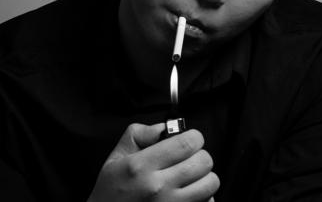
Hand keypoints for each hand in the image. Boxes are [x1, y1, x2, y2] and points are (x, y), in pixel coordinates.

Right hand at [88, 123, 218, 201]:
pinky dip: (203, 197)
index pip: (186, 143)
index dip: (194, 137)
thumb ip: (139, 134)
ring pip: (210, 183)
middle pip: (203, 161)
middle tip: (190, 157)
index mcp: (142, 166)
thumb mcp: (116, 157)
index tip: (190, 138)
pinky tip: (189, 194)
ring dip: (204, 176)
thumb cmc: (111, 192)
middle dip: (200, 154)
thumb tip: (164, 128)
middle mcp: (158, 187)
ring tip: (191, 176)